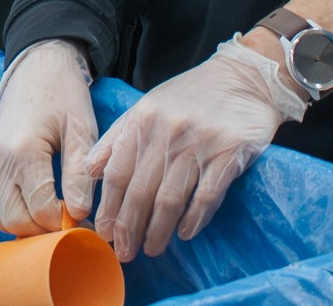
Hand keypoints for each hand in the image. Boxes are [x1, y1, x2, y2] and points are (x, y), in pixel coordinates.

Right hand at [0, 40, 97, 237]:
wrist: (37, 69)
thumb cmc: (64, 97)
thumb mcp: (82, 131)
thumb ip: (80, 174)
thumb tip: (80, 213)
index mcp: (23, 150)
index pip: (41, 210)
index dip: (64, 222)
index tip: (81, 217)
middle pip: (14, 220)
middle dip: (42, 228)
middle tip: (64, 219)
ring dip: (20, 223)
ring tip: (45, 211)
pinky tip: (21, 203)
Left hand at [86, 39, 305, 261]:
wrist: (244, 78)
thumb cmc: (190, 97)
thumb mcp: (147, 107)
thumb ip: (118, 139)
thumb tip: (89, 171)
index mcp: (142, 121)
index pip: (116, 173)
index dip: (108, 208)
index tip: (104, 233)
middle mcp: (167, 132)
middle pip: (140, 191)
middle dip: (130, 228)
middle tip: (126, 253)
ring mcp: (199, 143)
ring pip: (170, 199)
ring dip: (158, 231)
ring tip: (152, 249)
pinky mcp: (230, 153)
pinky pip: (206, 196)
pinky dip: (194, 220)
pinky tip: (185, 234)